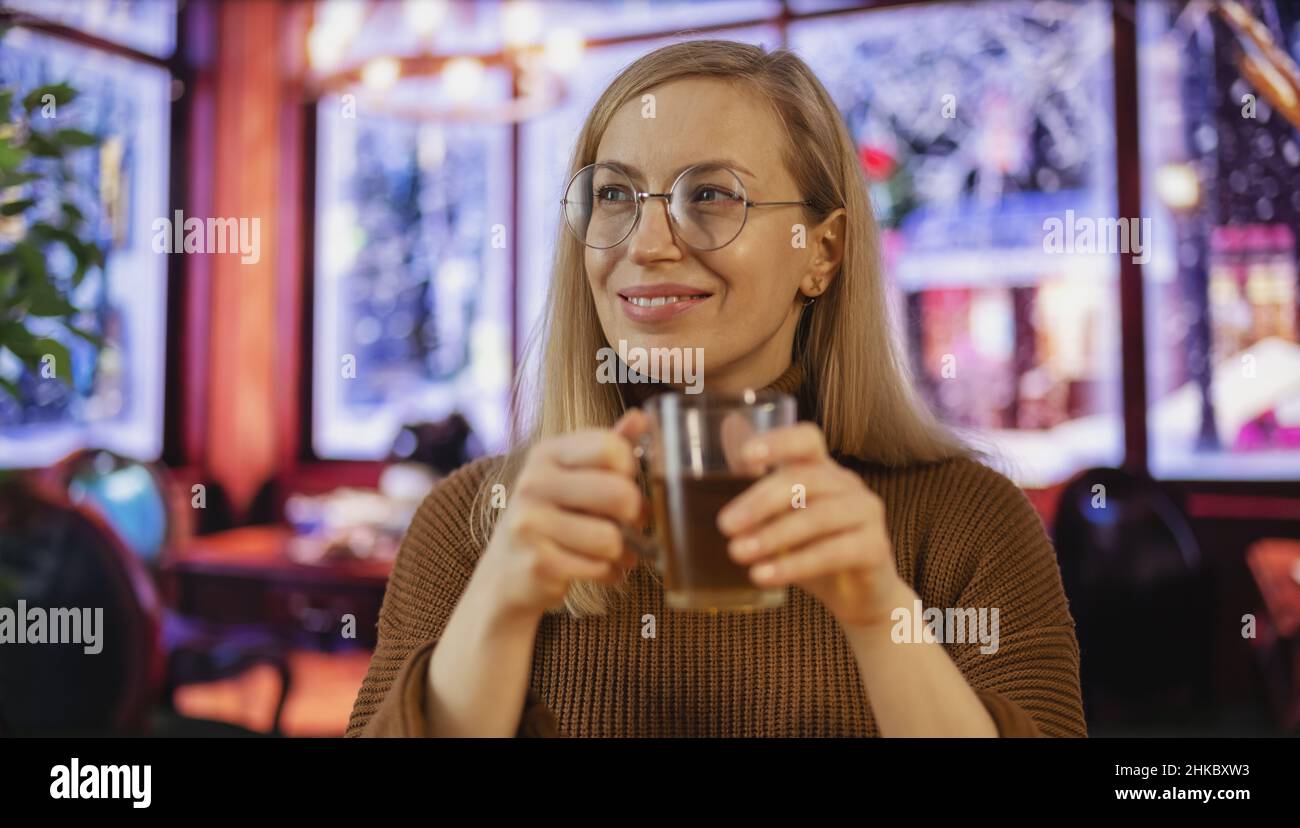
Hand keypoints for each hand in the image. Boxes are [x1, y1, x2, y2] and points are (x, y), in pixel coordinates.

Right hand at [478, 409, 648, 617]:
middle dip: (635, 514)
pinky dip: (608, 572)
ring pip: (611, 538)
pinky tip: (596, 567)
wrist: (507, 572)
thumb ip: (608, 447)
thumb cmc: (551, 517)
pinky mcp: (538, 564)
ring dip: (621, 550)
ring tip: (609, 548)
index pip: (610, 447)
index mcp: (547, 454)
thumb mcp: (573, 475)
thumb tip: (641, 418)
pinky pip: (600, 567)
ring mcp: (531, 524)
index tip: (626, 482)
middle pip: (619, 493)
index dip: (631, 469)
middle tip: (631, 522)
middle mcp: (534, 483)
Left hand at [715, 422, 912, 629]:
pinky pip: (832, 552)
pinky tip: (764, 576)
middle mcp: (847, 484)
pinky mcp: (875, 548)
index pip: (806, 439)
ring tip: (738, 553)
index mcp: (823, 470)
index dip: (778, 441)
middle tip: (725, 525)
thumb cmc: (812, 550)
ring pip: (818, 517)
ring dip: (773, 535)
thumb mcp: (781, 522)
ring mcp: (866, 513)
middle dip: (760, 501)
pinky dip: (795, 565)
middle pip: (804, 479)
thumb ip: (756, 496)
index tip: (745, 455)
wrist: (859, 596)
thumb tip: (712, 461)